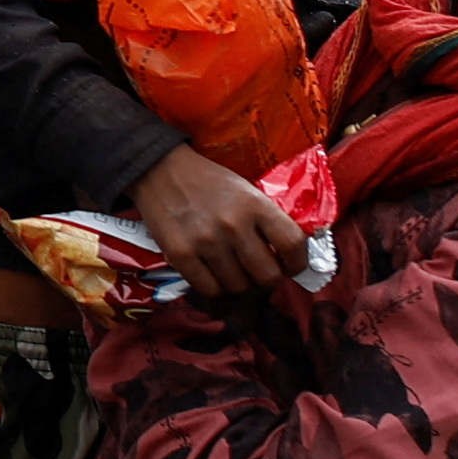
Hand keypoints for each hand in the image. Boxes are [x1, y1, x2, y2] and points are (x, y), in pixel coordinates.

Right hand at [129, 145, 308, 301]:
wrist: (159, 169)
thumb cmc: (209, 181)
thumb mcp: (246, 190)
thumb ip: (266, 220)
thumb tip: (287, 257)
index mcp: (255, 205)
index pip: (293, 245)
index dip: (298, 263)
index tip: (292, 266)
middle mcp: (233, 225)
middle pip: (268, 275)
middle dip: (268, 278)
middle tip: (259, 271)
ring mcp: (206, 242)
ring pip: (239, 286)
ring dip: (240, 283)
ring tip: (233, 270)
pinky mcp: (180, 254)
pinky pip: (209, 289)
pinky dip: (216, 287)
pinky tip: (213, 274)